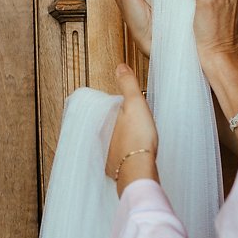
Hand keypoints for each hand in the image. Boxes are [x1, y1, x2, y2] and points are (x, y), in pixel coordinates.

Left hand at [105, 64, 159, 196]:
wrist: (140, 169)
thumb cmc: (138, 138)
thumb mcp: (135, 103)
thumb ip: (128, 84)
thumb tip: (120, 67)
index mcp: (100, 121)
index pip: (105, 109)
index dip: (119, 107)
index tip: (129, 108)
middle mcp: (97, 138)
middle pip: (107, 125)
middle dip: (117, 124)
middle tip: (134, 124)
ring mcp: (104, 155)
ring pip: (110, 141)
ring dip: (119, 140)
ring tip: (134, 137)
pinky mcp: (113, 169)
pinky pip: (116, 157)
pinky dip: (123, 154)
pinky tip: (133, 154)